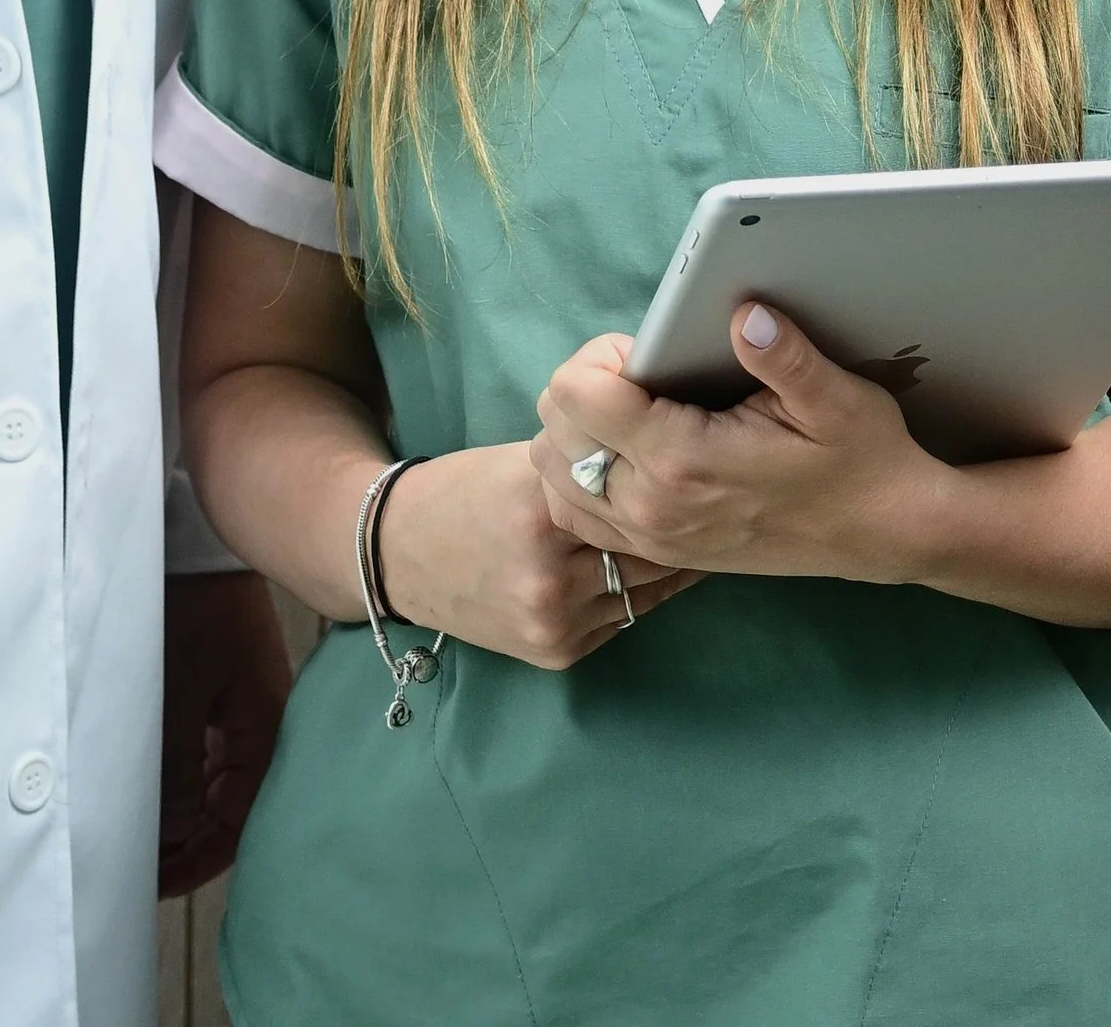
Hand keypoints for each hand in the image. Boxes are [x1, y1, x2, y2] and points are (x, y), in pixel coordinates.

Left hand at [159, 570, 292, 896]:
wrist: (196, 536)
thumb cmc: (191, 613)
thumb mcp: (178, 694)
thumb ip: (177, 770)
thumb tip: (174, 835)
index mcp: (266, 736)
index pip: (234, 826)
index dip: (190, 862)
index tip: (145, 885)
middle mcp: (264, 729)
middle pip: (227, 809)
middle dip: (183, 842)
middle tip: (132, 866)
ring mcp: (246, 707)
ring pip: (215, 781)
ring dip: (180, 810)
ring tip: (134, 832)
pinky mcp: (226, 686)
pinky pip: (206, 751)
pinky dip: (180, 775)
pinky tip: (151, 785)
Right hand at [377, 442, 700, 671]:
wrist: (398, 554)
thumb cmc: (465, 492)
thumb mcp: (520, 464)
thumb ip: (585, 469)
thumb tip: (657, 457)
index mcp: (540, 510)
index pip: (634, 498)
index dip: (670, 485)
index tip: (703, 471)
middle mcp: (550, 573)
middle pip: (647, 551)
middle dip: (681, 529)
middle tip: (713, 506)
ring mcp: (554, 621)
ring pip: (642, 590)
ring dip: (668, 565)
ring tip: (698, 538)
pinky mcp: (556, 652)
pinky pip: (620, 620)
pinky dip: (636, 594)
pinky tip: (651, 570)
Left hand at [531, 308, 945, 582]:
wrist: (888, 533)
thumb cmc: (862, 459)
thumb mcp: (837, 398)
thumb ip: (784, 355)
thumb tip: (744, 313)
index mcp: (682, 460)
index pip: (576, 392)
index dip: (601, 356)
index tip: (647, 352)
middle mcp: (652, 506)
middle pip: (554, 428)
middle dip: (585, 387)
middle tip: (643, 378)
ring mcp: (651, 537)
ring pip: (554, 474)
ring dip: (577, 433)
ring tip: (632, 411)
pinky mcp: (659, 553)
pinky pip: (576, 515)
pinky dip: (581, 478)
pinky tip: (625, 454)